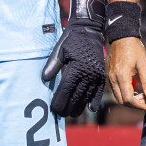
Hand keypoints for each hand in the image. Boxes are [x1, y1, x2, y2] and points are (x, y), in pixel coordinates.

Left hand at [41, 0, 106, 117]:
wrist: (90, 30)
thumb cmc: (71, 40)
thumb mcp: (59, 50)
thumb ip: (52, 65)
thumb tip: (44, 79)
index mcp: (75, 68)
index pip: (66, 90)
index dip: (59, 102)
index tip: (53, 110)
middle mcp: (87, 74)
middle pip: (76, 96)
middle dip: (68, 107)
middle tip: (60, 115)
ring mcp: (96, 75)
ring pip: (87, 96)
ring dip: (79, 106)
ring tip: (71, 114)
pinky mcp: (102, 75)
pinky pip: (98, 91)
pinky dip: (94, 100)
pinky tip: (90, 109)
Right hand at [107, 37, 145, 109]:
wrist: (122, 37)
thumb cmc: (135, 49)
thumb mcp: (144, 64)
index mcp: (122, 76)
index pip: (128, 99)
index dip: (138, 105)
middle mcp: (113, 79)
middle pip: (121, 101)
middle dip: (134, 105)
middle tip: (145, 101)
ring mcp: (110, 77)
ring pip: (118, 96)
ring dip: (129, 100)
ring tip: (142, 95)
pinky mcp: (110, 75)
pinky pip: (116, 90)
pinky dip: (125, 93)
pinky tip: (135, 89)